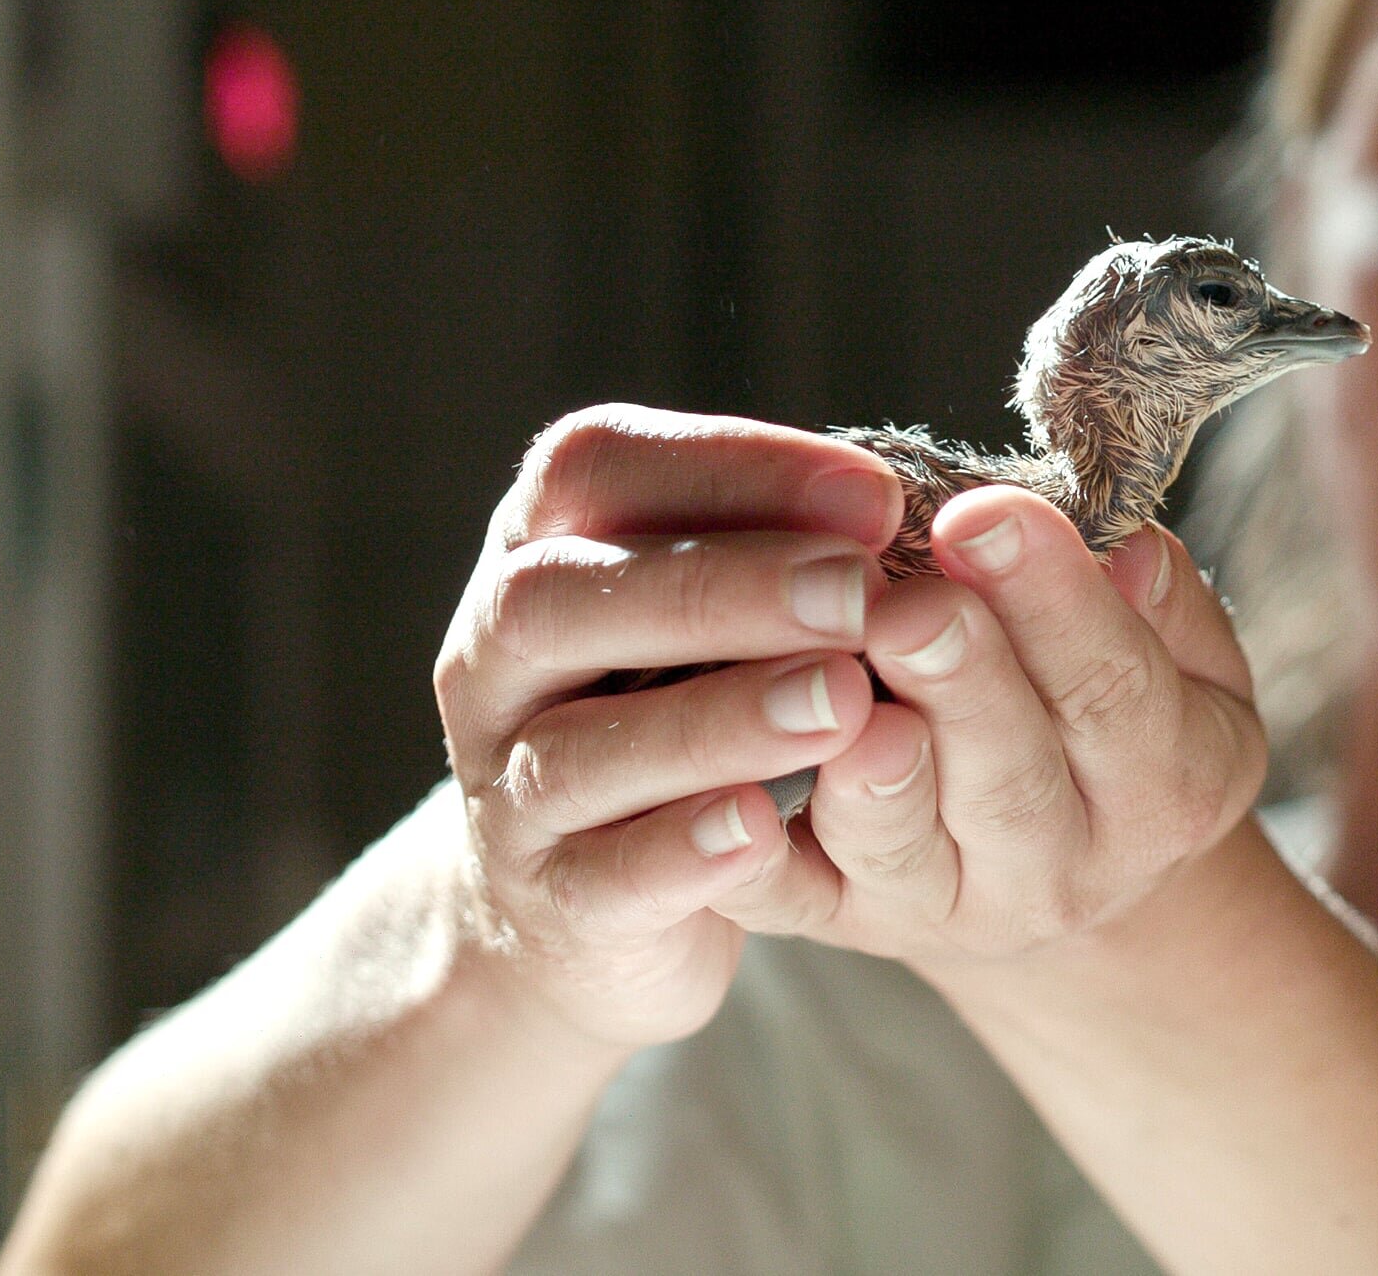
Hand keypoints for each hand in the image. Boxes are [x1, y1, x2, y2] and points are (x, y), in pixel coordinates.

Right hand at [432, 404, 898, 1048]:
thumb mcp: (710, 621)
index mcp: (537, 555)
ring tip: (844, 704)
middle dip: (718, 587)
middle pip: (558, 601)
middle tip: (861, 592)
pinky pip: (600, 878)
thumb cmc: (673, 716)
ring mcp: (505, 793)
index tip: (873, 493)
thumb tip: (883, 504)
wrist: (578, 910)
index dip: (731, 467)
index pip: (596, 468)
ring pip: (574, 752)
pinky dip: (681, 850)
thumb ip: (775, 556)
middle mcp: (494, 664)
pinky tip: (764, 827)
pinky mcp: (546, 905)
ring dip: (716, 722)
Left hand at [734, 483, 1269, 968]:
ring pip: (902, 843)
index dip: (1054, 602)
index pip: (1114, 688)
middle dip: (959, 683)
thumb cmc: (1115, 727)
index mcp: (1162, 786)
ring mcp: (944, 902)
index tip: (986, 513)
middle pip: (1010, 775)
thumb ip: (1164, 605)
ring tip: (837, 695)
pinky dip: (750, 859)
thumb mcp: (1186, 667)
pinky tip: (728, 797)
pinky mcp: (840, 922)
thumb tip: (1122, 547)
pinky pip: (788, 899)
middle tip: (911, 605)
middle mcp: (1060, 864)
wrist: (1066, 888)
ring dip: (868, 773)